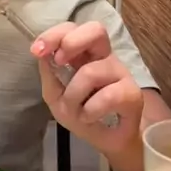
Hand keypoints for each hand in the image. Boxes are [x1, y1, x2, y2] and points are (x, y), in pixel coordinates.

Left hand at [30, 21, 143, 154]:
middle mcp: (104, 58)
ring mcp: (120, 73)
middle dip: (72, 42)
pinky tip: (89, 118)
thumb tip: (42, 54)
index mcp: (84, 54)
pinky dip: (90, 110)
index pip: (72, 29)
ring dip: (74, 95)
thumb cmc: (82, 113)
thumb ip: (49, 74)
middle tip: (59, 62)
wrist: (107, 141)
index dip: (54, 34)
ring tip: (75, 111)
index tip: (38, 51)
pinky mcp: (132, 93)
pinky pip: (107, 95)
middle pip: (96, 29)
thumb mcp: (56, 96)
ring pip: (91, 71)